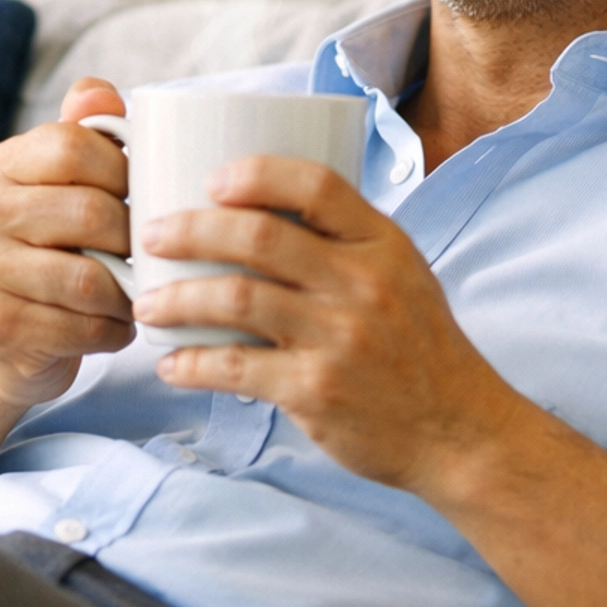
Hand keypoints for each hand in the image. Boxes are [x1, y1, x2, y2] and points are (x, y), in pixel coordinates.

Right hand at [0, 77, 136, 411]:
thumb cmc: (45, 255)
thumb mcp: (56, 189)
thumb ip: (81, 138)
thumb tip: (103, 94)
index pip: (72, 146)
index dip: (124, 170)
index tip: (140, 195)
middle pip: (90, 212)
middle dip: (135, 239)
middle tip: (151, 254)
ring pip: (90, 278)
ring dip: (129, 292)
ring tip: (136, 293)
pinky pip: (83, 327)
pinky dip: (113, 330)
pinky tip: (114, 325)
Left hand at [133, 158, 515, 493]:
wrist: (458, 431)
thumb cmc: (421, 350)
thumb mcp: (404, 277)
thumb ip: (348, 246)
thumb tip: (267, 214)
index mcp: (383, 245)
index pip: (316, 185)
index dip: (256, 174)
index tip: (212, 181)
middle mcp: (362, 284)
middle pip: (258, 235)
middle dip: (189, 230)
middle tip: (152, 237)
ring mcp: (338, 338)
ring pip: (235, 298)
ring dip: (177, 298)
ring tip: (148, 305)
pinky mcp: (316, 390)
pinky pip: (235, 366)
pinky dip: (193, 364)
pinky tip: (173, 364)